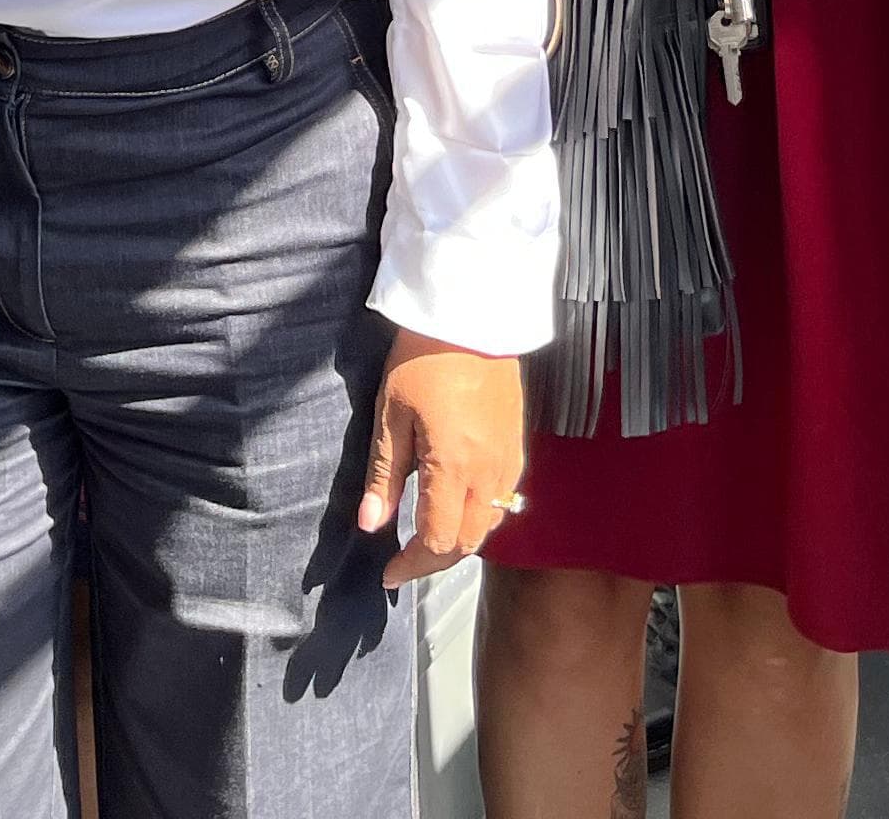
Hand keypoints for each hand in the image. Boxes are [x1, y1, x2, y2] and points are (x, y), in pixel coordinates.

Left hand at [354, 327, 522, 587]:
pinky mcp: (518, 445)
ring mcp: (509, 460)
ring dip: (460, 540)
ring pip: (490, 524)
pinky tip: (457, 505)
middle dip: (435, 559)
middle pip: (468, 542)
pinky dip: (481, 516)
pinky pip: (503, 499)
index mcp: (453, 467)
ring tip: (426, 537)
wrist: (470, 315)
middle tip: (403, 561)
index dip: (412, 565)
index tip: (387, 573)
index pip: (438, 541)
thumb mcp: (390, 416)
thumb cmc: (422, 359)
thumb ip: (383, 476)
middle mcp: (488, 472)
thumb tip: (371, 526)